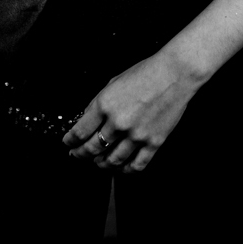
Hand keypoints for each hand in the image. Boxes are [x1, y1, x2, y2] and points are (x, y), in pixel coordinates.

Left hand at [62, 51, 199, 172]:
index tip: (68, 144)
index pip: (80, 131)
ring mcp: (136, 135)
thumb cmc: (146, 73)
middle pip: (92, 149)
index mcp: (105, 104)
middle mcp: (118, 122)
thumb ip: (99, 102)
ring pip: (112, 161)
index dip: (70, 141)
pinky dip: (125, 170)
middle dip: (80, 155)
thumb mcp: (114, 82)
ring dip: (101, 164)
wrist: (175, 74)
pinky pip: (135, 165)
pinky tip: (120, 168)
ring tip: (97, 163)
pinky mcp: (153, 143)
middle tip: (76, 155)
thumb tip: (86, 120)